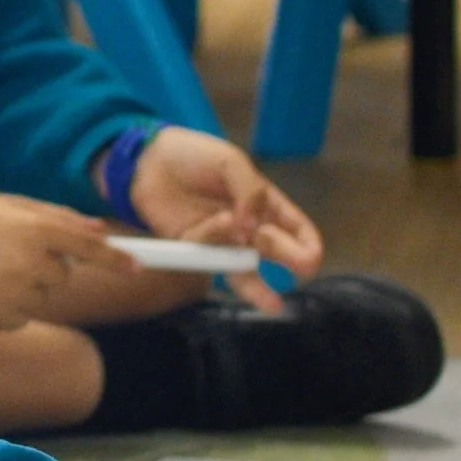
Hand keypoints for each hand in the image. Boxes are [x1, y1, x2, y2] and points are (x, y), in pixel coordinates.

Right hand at [0, 191, 135, 330]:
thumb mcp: (12, 206)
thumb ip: (57, 217)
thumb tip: (98, 231)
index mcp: (36, 228)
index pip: (89, 246)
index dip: (116, 258)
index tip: (138, 267)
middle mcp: (31, 262)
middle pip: (64, 275)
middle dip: (48, 265)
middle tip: (12, 250)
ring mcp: (16, 292)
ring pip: (45, 296)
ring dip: (29, 286)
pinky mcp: (0, 316)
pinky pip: (24, 315)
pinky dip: (11, 305)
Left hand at [120, 126, 323, 310]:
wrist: (149, 159)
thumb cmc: (195, 156)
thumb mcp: (231, 162)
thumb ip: (249, 190)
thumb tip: (253, 226)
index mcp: (264, 203)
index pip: (294, 228)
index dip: (307, 243)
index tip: (312, 257)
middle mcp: (246, 227)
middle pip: (274, 249)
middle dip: (291, 259)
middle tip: (303, 270)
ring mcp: (219, 240)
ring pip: (242, 267)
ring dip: (257, 285)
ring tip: (273, 304)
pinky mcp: (192, 247)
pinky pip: (208, 252)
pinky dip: (216, 238)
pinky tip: (224, 222)